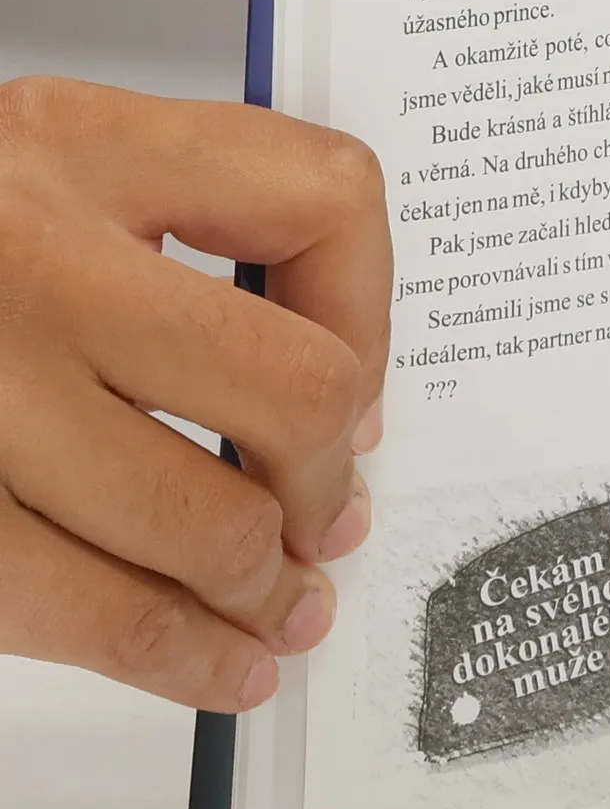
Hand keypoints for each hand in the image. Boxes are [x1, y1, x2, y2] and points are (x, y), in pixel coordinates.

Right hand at [0, 79, 389, 709]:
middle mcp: (25, 259)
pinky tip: (216, 663)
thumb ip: (174, 227)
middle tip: (328, 513)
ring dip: (264, 586)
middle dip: (328, 476)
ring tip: (278, 602)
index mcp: (71, 146)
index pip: (322, 200)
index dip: (374, 312)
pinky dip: (180, 656)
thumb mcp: (33, 171)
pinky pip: (93, 613)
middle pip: (294, 387)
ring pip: (205, 524)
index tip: (358, 378)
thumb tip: (337, 401)